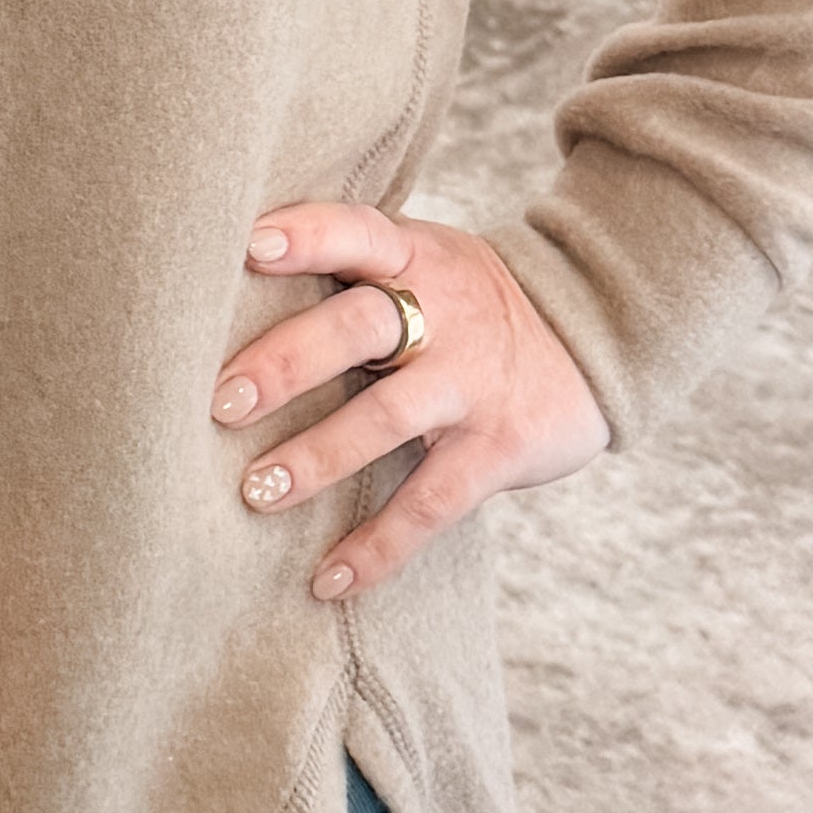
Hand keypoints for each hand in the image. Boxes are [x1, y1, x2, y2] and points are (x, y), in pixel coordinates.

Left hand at [214, 203, 610, 603]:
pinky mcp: (498, 448)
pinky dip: (379, 546)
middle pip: (362, 325)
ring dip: (319, 457)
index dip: (307, 235)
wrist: (594, 335)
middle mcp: (445, 311)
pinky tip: (329, 580)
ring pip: (390, 418)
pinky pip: (432, 503)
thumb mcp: (423, 260)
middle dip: (289, 362)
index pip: (357, 231)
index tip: (248, 246)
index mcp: (416, 255)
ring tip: (256, 493)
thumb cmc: (466, 300)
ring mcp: (472, 383)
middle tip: (220, 402)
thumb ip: (349, 272)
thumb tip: (219, 294)